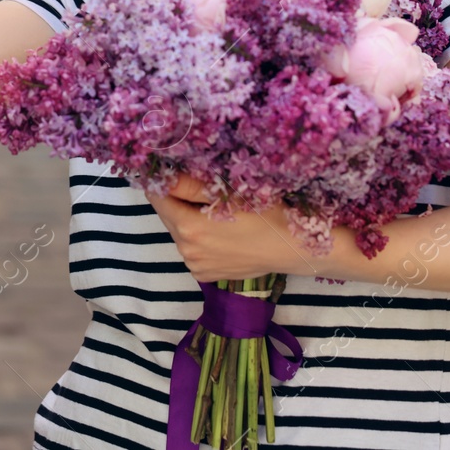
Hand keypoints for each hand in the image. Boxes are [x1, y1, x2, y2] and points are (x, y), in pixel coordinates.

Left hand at [145, 174, 304, 282]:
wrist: (291, 248)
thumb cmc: (264, 214)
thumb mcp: (229, 192)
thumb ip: (190, 185)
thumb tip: (164, 176)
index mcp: (188, 227)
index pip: (158, 197)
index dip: (164, 182)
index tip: (177, 174)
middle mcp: (186, 250)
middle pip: (167, 216)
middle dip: (177, 201)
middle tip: (203, 192)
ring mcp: (195, 265)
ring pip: (179, 233)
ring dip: (188, 220)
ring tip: (215, 214)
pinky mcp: (205, 275)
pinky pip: (192, 250)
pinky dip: (199, 239)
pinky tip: (220, 234)